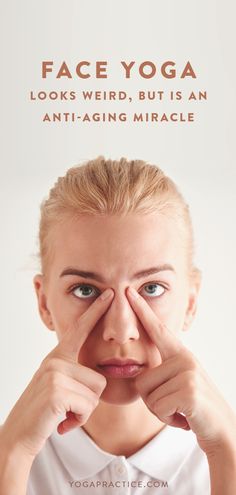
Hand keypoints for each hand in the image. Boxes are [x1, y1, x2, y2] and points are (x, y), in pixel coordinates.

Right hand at [1, 288, 113, 458]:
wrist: (20, 435)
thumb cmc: (44, 412)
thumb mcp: (59, 386)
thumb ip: (75, 374)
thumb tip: (101, 376)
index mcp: (57, 357)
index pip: (80, 330)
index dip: (96, 311)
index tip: (109, 294)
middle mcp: (55, 361)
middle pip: (99, 379)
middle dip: (89, 401)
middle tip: (67, 408)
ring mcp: (54, 374)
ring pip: (96, 394)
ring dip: (84, 411)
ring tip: (63, 413)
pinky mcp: (57, 391)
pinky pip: (88, 406)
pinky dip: (78, 419)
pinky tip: (61, 422)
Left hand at [126, 287, 235, 456]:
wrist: (222, 429)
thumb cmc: (194, 407)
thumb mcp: (179, 383)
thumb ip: (163, 373)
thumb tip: (138, 375)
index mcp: (180, 354)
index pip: (157, 329)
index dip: (141, 310)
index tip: (128, 291)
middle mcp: (185, 358)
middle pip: (142, 380)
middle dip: (153, 400)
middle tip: (175, 405)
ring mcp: (188, 373)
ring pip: (148, 396)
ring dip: (161, 411)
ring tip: (181, 410)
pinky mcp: (188, 391)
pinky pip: (158, 407)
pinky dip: (167, 418)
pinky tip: (184, 418)